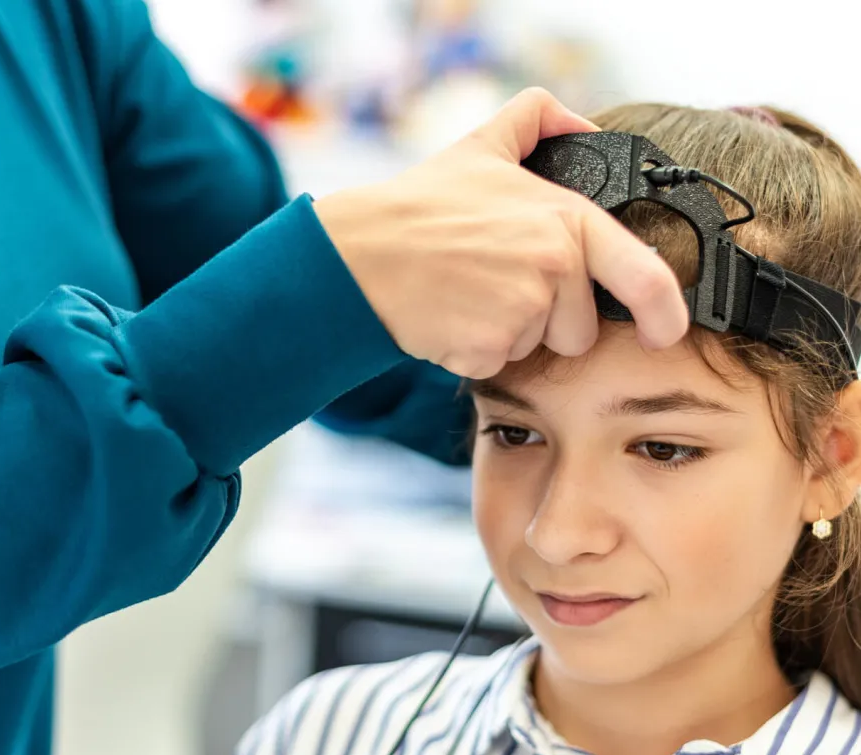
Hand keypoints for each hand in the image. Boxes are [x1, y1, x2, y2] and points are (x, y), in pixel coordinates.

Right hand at [313, 87, 688, 378]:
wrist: (360, 253)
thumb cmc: (418, 206)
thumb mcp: (481, 145)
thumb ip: (538, 119)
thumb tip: (584, 126)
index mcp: (565, 221)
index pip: (643, 276)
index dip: (665, 311)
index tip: (665, 330)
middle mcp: (554, 267)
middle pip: (579, 327)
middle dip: (546, 318)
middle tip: (494, 282)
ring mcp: (523, 312)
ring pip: (536, 347)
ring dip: (507, 332)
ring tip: (466, 294)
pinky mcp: (490, 349)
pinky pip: (498, 364)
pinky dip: (474, 350)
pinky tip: (449, 317)